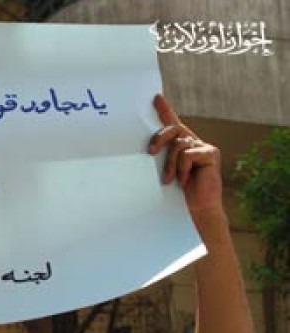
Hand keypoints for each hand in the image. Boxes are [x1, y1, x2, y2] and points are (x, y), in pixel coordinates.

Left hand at [148, 94, 222, 215]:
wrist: (196, 210)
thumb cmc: (177, 194)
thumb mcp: (163, 173)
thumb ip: (158, 159)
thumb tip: (144, 151)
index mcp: (181, 146)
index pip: (172, 123)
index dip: (165, 110)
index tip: (155, 98)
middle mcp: (193, 142)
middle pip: (173, 129)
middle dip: (159, 138)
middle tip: (150, 152)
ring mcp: (203, 147)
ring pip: (178, 145)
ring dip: (169, 164)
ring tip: (168, 180)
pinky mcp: (210, 154)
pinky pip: (188, 155)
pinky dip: (181, 169)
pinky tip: (183, 182)